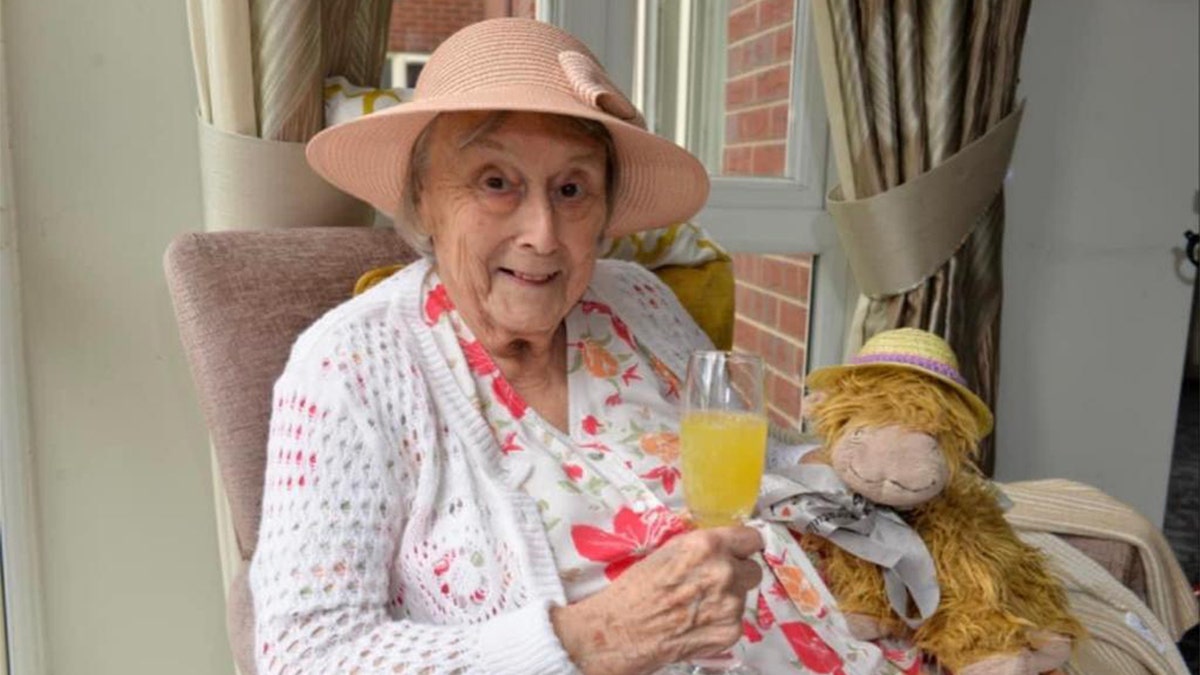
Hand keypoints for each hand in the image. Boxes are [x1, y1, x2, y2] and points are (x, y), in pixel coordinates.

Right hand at [551, 526, 764, 674]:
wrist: (620, 630)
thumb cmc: (635, 589)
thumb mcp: (668, 551)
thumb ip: (702, 546)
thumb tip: (723, 544)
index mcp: (708, 546)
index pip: (751, 538)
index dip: (743, 546)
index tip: (738, 552)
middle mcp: (724, 572)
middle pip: (753, 569)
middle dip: (737, 574)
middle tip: (712, 582)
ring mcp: (730, 604)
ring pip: (744, 596)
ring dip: (728, 599)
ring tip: (697, 605)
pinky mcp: (730, 631)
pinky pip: (736, 620)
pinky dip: (721, 622)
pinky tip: (697, 622)